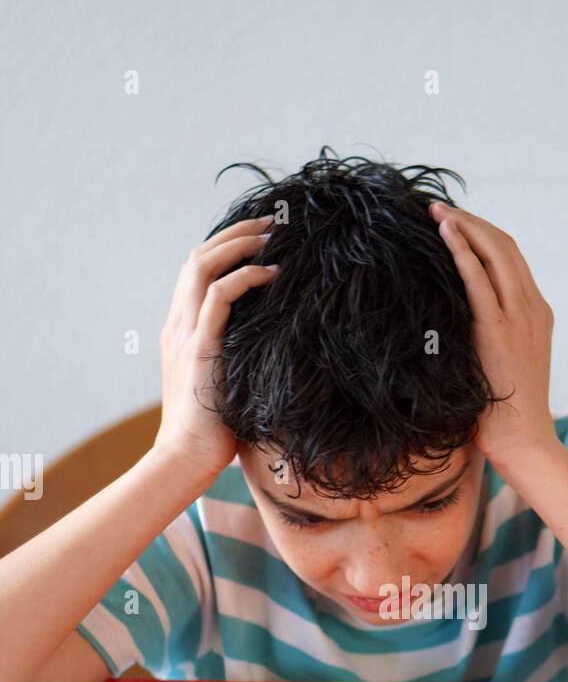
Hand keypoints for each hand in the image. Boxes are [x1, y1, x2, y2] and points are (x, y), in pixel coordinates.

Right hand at [153, 215, 278, 485]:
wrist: (186, 458)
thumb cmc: (213, 431)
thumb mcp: (226, 382)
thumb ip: (236, 358)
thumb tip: (275, 350)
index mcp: (180, 330)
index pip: (196, 272)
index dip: (225, 247)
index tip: (260, 238)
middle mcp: (178, 324)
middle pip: (197, 257)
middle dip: (235, 233)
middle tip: (272, 223)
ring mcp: (186, 334)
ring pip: (202, 266)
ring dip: (240, 244)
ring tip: (272, 237)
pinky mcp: (200, 348)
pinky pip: (219, 296)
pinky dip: (245, 277)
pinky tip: (271, 274)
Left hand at [428, 201, 556, 469]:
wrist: (523, 440)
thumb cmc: (504, 413)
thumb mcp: (501, 363)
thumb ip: (489, 336)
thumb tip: (456, 325)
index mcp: (537, 314)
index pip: (512, 260)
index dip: (484, 236)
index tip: (456, 224)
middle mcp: (532, 308)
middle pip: (505, 246)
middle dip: (472, 222)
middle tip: (440, 209)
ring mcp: (519, 318)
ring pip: (495, 253)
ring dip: (464, 227)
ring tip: (436, 213)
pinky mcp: (499, 331)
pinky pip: (480, 281)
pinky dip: (463, 252)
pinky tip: (444, 235)